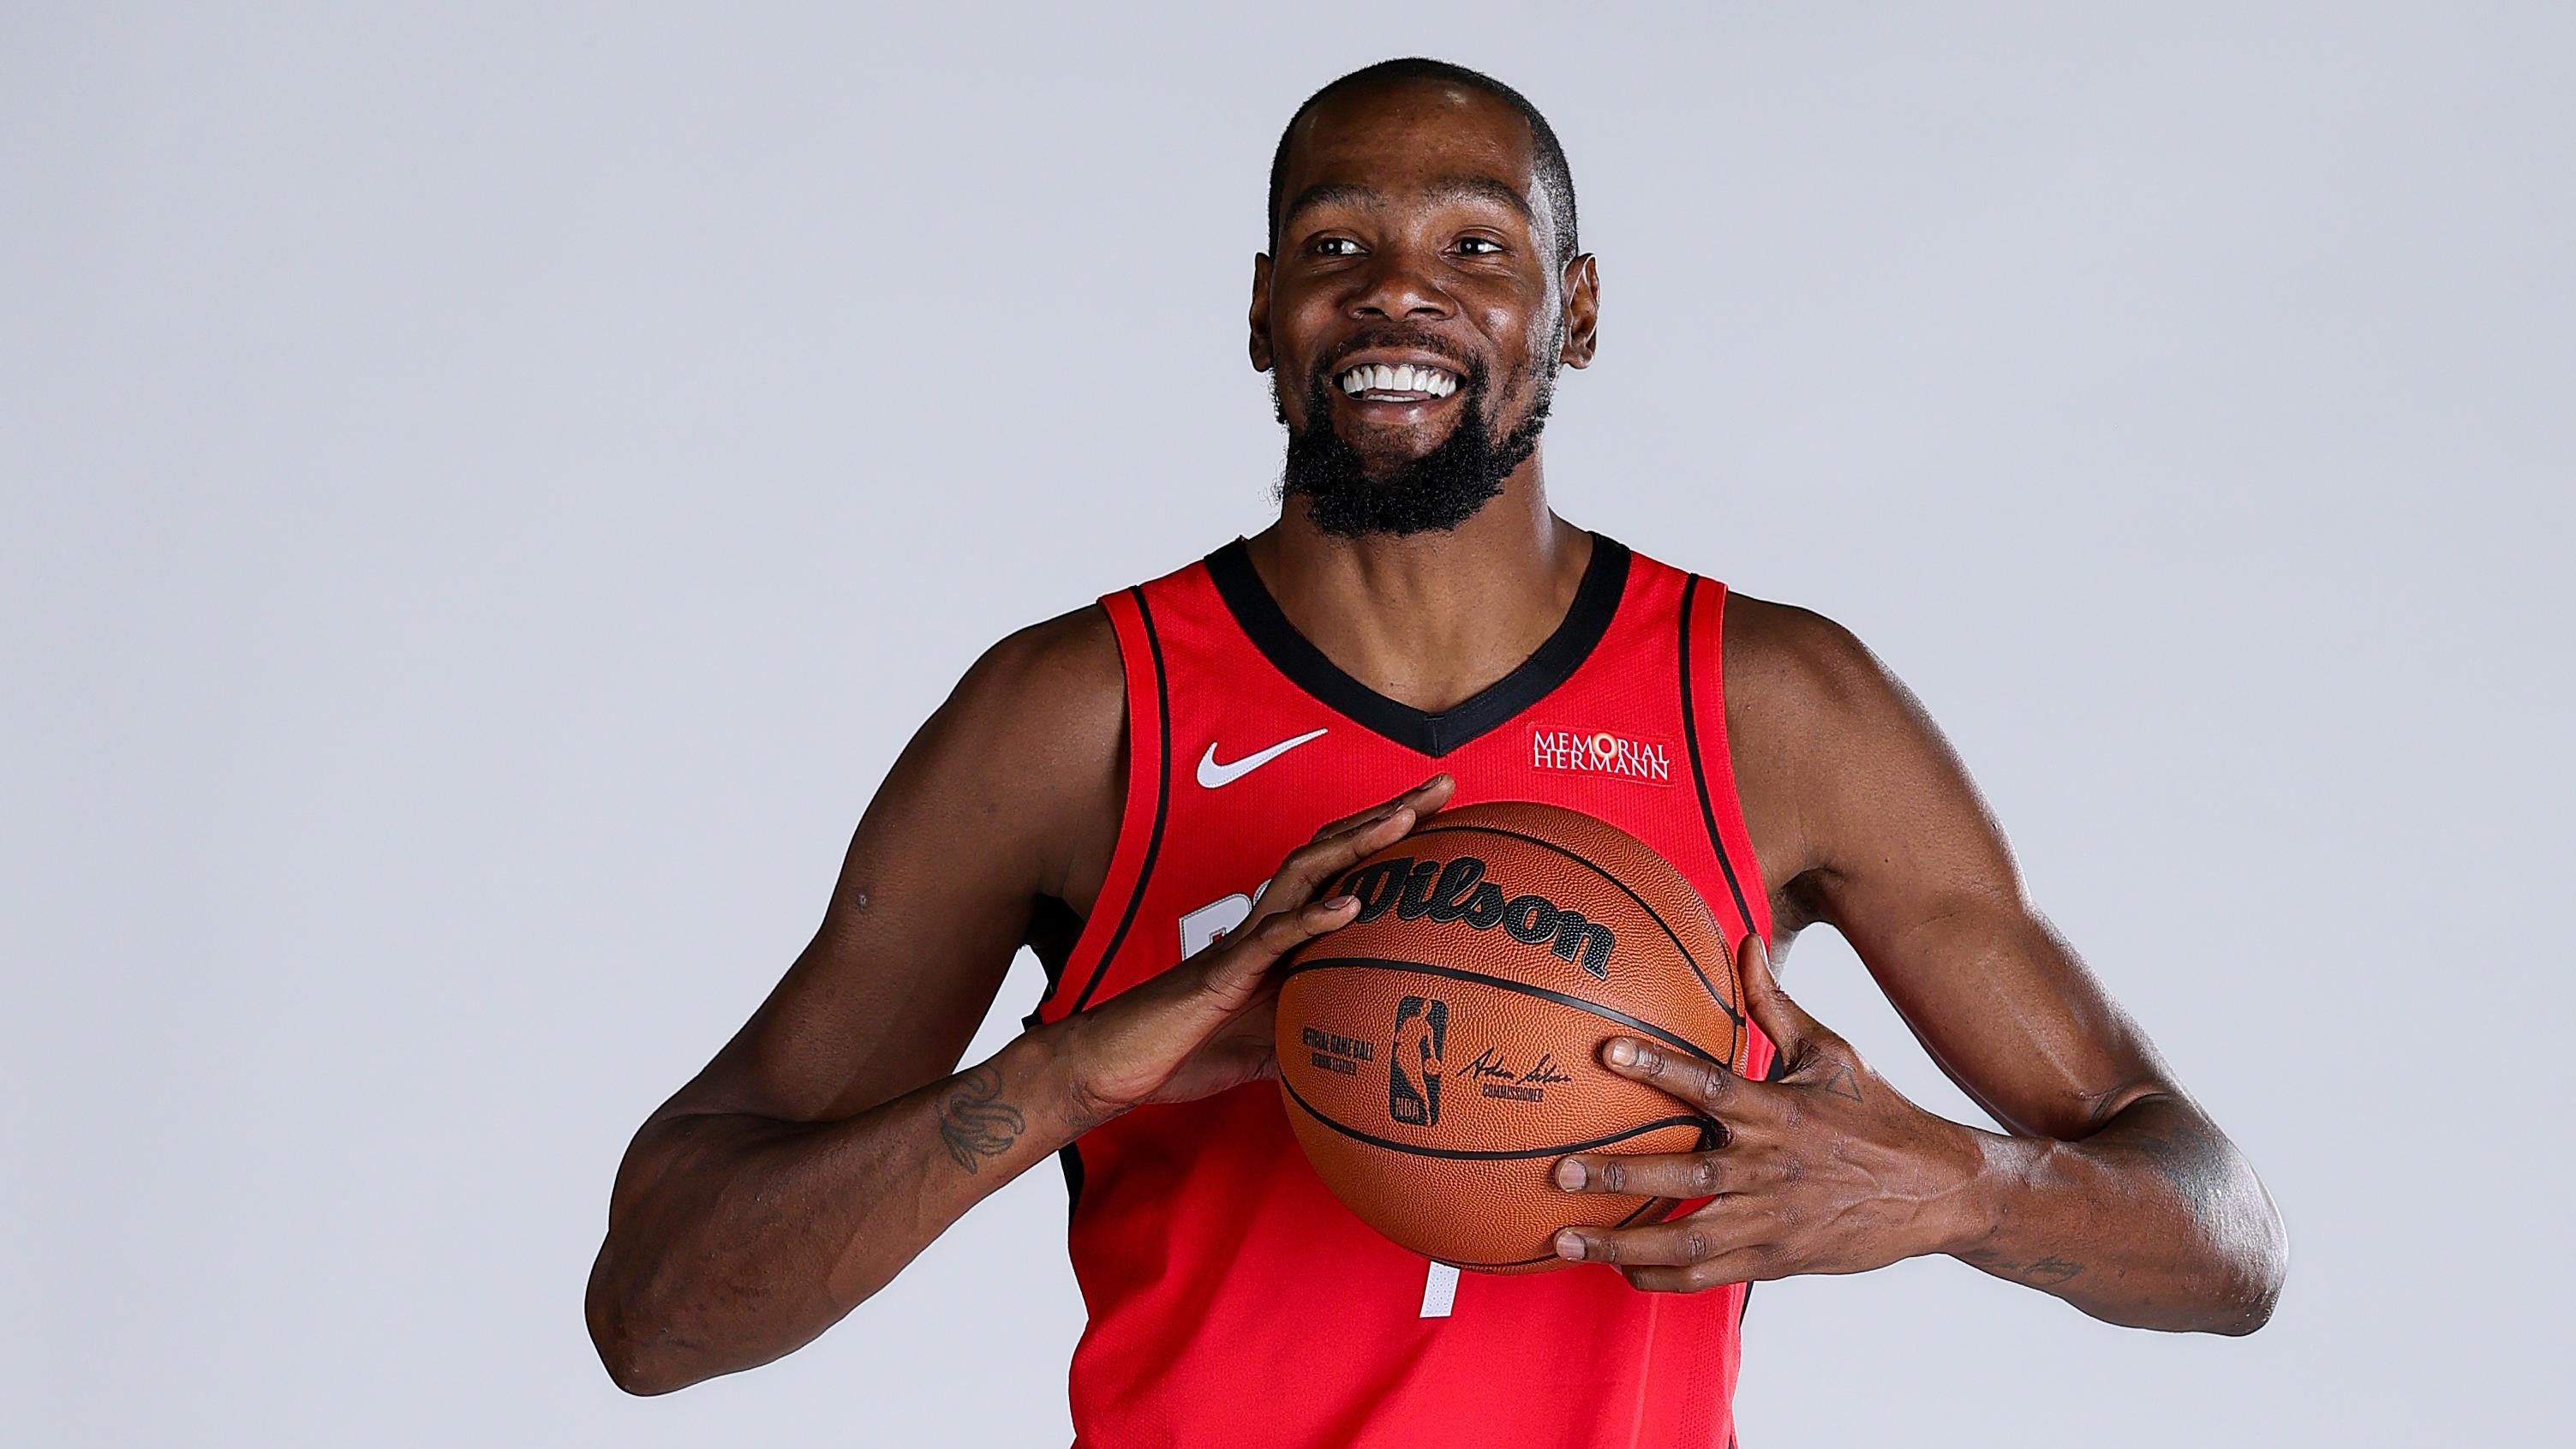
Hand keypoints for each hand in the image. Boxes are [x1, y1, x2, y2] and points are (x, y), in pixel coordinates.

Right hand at [1056, 774, 1456, 1122]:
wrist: (1118, 1064)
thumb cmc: (1189, 1049)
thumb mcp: (1274, 1049)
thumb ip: (1317, 1042)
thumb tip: (1367, 1066)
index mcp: (1284, 935)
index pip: (1346, 870)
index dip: (1392, 839)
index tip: (1444, 815)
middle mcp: (1268, 923)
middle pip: (1334, 849)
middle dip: (1390, 814)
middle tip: (1444, 784)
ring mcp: (1246, 942)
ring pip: (1305, 873)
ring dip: (1356, 842)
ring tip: (1403, 820)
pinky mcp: (1224, 972)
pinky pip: (1272, 938)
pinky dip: (1313, 919)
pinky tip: (1353, 907)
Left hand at [1547, 935, 1985, 1291]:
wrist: (1939, 1191)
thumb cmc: (1878, 1112)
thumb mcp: (1830, 1052)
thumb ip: (1775, 1002)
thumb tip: (1744, 937)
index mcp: (1778, 1111)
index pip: (1710, 1084)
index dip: (1659, 1065)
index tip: (1606, 1049)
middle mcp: (1769, 1167)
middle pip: (1682, 1174)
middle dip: (1618, 1174)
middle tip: (1559, 1172)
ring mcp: (1770, 1219)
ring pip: (1685, 1239)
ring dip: (1621, 1243)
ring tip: (1564, 1237)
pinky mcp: (1775, 1260)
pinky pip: (1707, 1275)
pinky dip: (1660, 1277)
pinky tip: (1619, 1270)